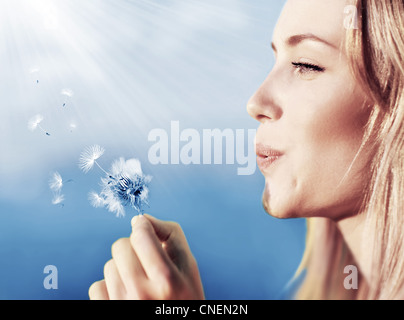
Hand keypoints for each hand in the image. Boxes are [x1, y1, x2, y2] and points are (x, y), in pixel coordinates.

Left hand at [88, 214, 204, 299]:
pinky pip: (97, 286)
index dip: (142, 226)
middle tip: (146, 260)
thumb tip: (142, 219)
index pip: (141, 235)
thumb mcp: (189, 267)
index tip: (144, 227)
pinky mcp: (108, 312)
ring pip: (109, 265)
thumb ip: (171, 236)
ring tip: (139, 281)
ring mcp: (123, 305)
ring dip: (122, 268)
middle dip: (133, 247)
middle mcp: (143, 294)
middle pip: (121, 246)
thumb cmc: (184, 297)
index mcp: (167, 280)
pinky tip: (126, 293)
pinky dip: (110, 287)